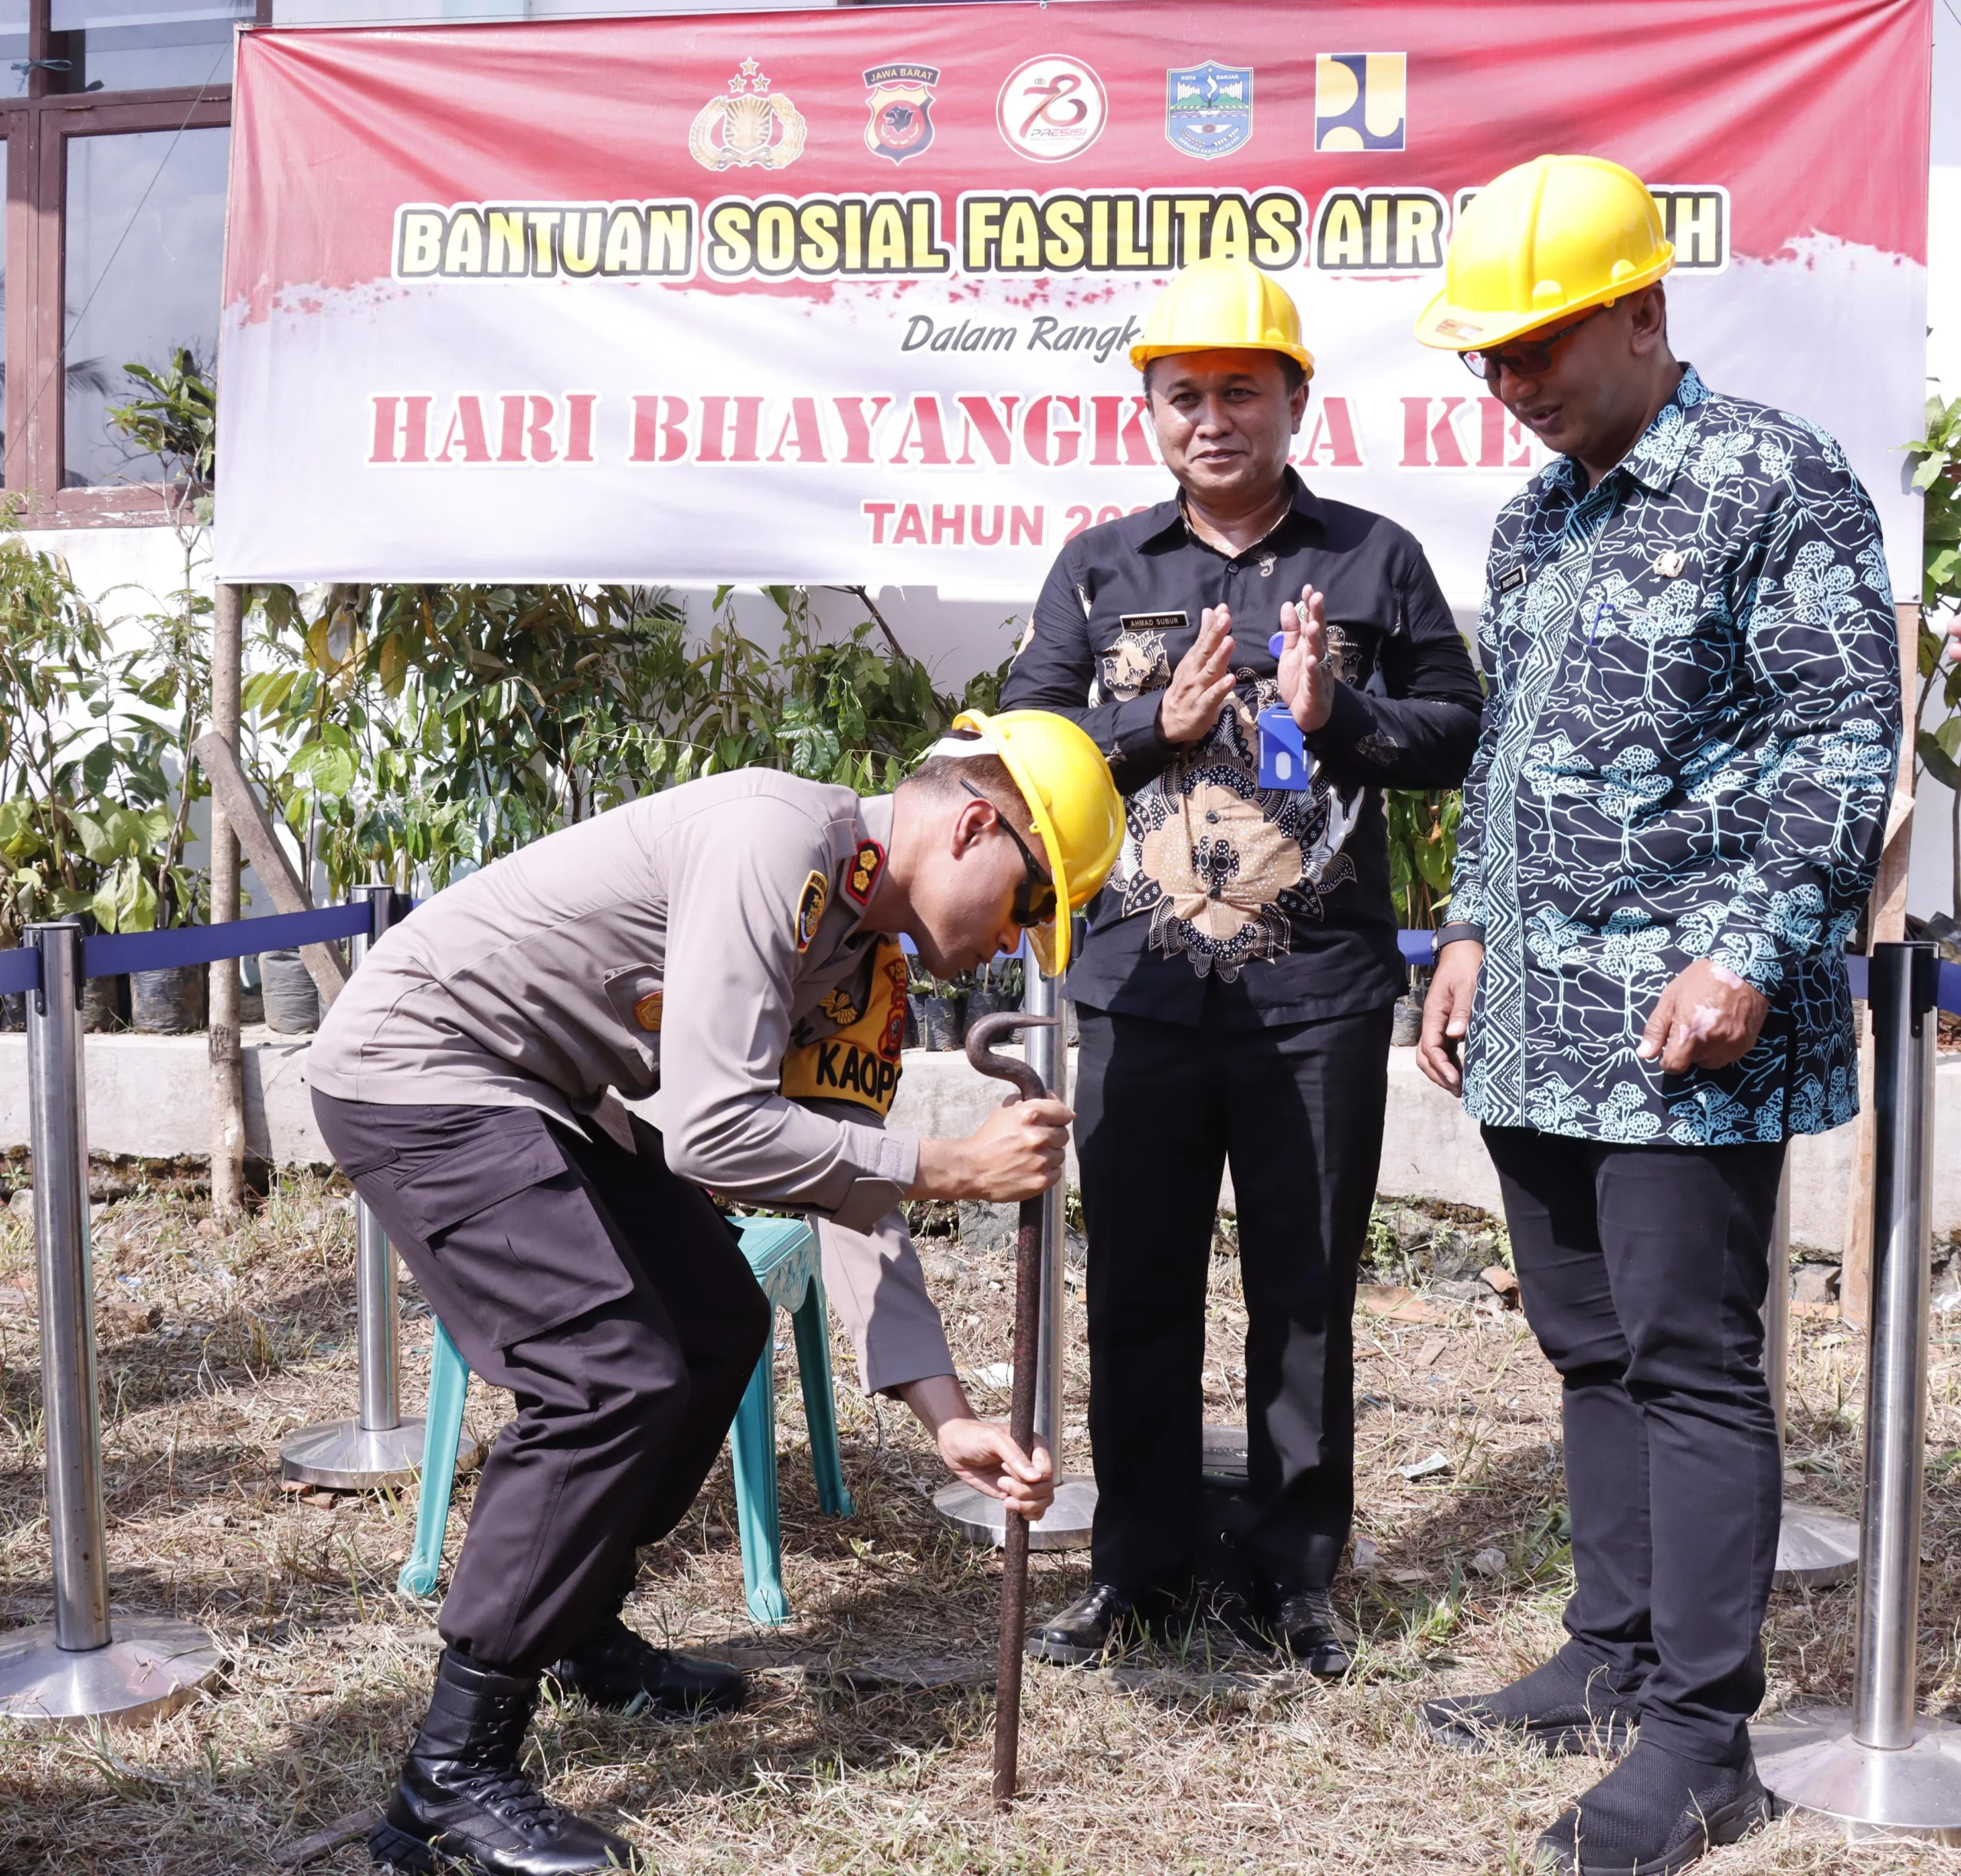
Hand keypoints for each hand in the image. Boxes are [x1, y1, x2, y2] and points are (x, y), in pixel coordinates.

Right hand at [909, 1095, 1072, 1201]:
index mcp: (1030, 1114)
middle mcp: (1038, 1136)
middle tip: (1035, 1141)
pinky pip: (1056, 1173)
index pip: (1063, 1112)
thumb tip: (1052, 1098)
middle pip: (1063, 1135)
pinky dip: (1046, 1172)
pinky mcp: (1041, 1181)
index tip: (1055, 1121)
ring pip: (1060, 1155)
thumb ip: (1030, 1101)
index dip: (1059, 1116)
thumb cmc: (988, 1139)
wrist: (972, 1169)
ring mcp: (1041, 1160)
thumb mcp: (1005, 1110)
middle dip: (1052, 1137)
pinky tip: (1031, 1170)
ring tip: (1029, 1157)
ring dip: (1049, 1155)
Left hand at [936, 1417, 1054, 1518]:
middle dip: (1025, 1492)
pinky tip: (1011, 1506)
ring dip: (1026, 1505)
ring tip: (1005, 1499)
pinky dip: (1029, 1513)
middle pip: (1046, 1489)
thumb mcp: (994, 1439)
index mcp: (1035, 1446)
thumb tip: (1036, 1477)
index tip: (1006, 1467)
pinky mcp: (1014, 1494)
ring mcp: (1024, 1481)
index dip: (1032, 1477)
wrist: (955, 1446)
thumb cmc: (974, 1436)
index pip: (1047, 1470)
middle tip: (1002, 1482)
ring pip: (1042, 1501)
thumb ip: (1015, 1456)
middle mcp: (1033, 1465)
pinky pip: (1033, 1509)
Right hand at [1156, 605, 1237, 743]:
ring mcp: (1197, 690)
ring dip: (1219, 657)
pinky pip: (1211, 697)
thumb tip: (1210, 611)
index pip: (1204, 640)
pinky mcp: (1201, 708)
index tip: (1223, 609)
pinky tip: (1230, 679)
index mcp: (1193, 661)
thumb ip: (1204, 638)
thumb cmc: (1186, 689)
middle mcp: (1194, 673)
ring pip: (1209, 672)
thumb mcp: (1193, 661)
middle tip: (1225, 619)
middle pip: (1205, 652)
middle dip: (1215, 635)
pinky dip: (1220, 688)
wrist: (1167, 722)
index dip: (1213, 625)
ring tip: (1229, 642)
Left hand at [1275, 583, 1333, 733]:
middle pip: (1318, 634)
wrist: (1306, 714)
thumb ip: (1290, 631)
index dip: (1310, 606)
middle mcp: (1317, 657)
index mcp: (1309, 647)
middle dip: (1317, 616)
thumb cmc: (1299, 681)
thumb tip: (1287, 605)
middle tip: (1316, 597)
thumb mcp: (1290, 653)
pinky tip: (1311, 660)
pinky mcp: (1315, 692)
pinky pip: (1314, 680)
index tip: (1307, 588)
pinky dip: (1313, 671)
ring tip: (1311, 625)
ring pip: (1318, 655)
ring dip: (1315, 640)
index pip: (1311, 622)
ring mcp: (1319, 674)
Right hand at [1417, 940, 1482, 1094]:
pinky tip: (1462, 1069)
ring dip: (1442, 1071)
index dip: (1442, 1067)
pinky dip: (1449, 1061)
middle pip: (1425, 1056)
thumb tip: (1455, 1035)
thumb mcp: (1469, 985)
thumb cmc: (1466, 964)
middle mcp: (1433, 1021)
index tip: (1456, 1081)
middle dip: (1438, 1075)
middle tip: (1458, 1090)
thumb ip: (1463, 1010)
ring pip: (1432, 1053)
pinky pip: (1443, 1046)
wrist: (1463, 947)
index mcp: (1434, 1014)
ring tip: (1459, 1087)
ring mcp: (1439, 1022)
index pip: (1430, 1047)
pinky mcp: (1447, 1021)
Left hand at [1638, 958, 1767, 1072]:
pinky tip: (1722, 1026)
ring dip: (1705, 1051)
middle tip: (1692, 1026)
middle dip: (1687, 1050)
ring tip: (1707, 1026)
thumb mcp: (1670, 999)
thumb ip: (1656, 1029)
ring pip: (1711, 1062)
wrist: (1742, 969)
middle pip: (1692, 1063)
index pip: (1674, 1066)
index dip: (1667, 1060)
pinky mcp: (1747, 1044)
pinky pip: (1729, 1056)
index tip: (1669, 1048)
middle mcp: (1712, 1044)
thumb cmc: (1701, 980)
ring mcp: (1732, 1045)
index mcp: (1689, 1033)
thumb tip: (1644, 1055)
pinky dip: (1722, 1047)